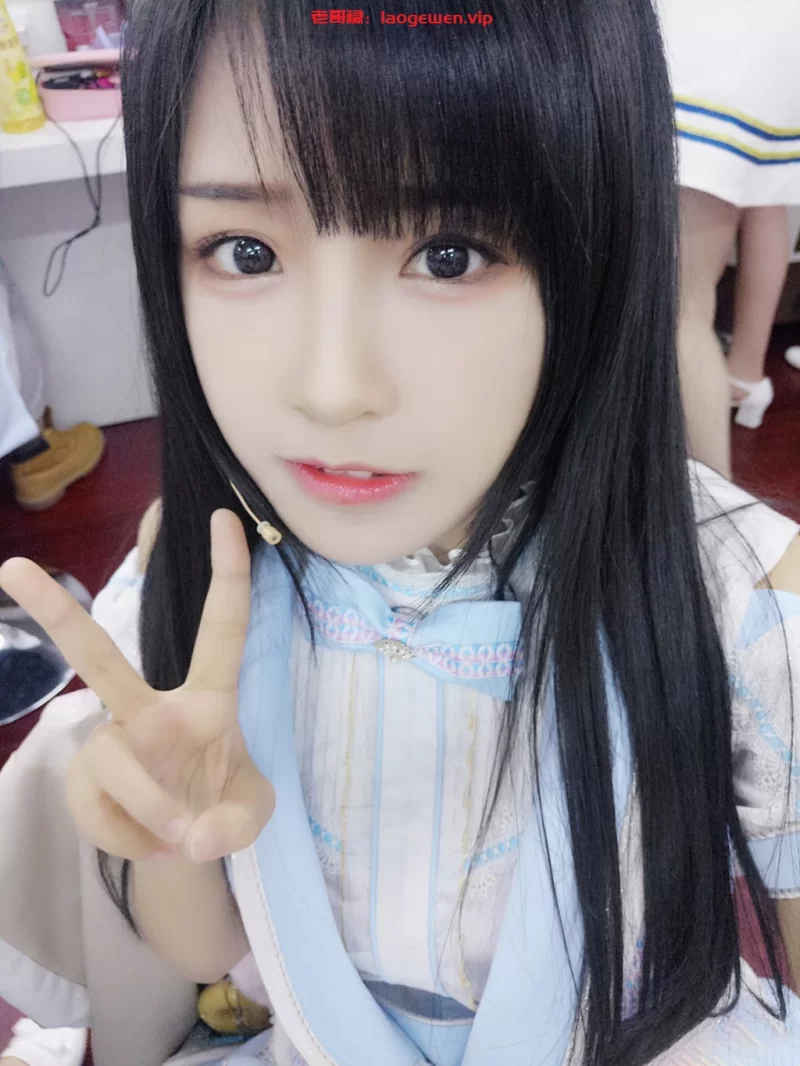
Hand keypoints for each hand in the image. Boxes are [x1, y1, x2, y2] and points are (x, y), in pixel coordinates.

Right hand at [0, 509, 274, 863]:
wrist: (185, 847)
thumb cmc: (223, 807)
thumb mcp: (253, 816)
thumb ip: (238, 823)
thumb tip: (194, 833)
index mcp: (207, 699)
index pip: (222, 629)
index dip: (228, 576)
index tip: (224, 518)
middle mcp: (150, 709)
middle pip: (100, 657)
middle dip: (57, 612)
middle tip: (12, 567)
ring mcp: (111, 743)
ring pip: (113, 760)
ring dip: (149, 804)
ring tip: (177, 836)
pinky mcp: (81, 782)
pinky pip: (96, 808)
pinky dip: (127, 836)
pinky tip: (146, 840)